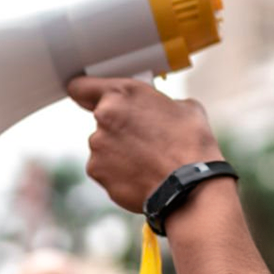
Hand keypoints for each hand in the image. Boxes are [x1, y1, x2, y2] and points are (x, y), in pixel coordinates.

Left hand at [67, 77, 220, 212]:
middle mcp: (104, 116)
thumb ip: (160, 103)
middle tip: (143, 139)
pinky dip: (118, 173)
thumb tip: (159, 111)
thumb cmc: (192, 146)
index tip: (88, 98)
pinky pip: (104, 169)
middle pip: (102, 119)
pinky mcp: (97, 172)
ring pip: (103, 146)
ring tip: (147, 161)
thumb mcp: (185, 108)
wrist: (190, 187)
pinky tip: (141, 176)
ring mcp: (97, 146)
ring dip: (118, 152)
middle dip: (118, 127)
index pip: (81, 86)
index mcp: (123, 93)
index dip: (86, 93)